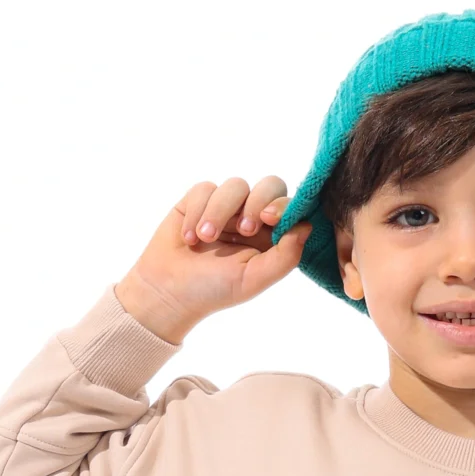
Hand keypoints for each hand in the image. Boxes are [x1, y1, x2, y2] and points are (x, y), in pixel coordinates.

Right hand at [114, 174, 308, 345]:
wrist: (167, 291)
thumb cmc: (213, 290)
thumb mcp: (253, 279)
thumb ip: (285, 257)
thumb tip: (307, 226)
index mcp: (271, 236)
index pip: (290, 207)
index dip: (284, 206)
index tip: (269, 219)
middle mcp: (252, 216)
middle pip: (270, 184)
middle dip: (258, 201)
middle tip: (243, 228)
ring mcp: (226, 207)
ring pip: (235, 185)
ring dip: (220, 212)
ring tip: (205, 240)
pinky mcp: (198, 200)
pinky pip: (205, 188)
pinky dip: (197, 212)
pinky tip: (189, 238)